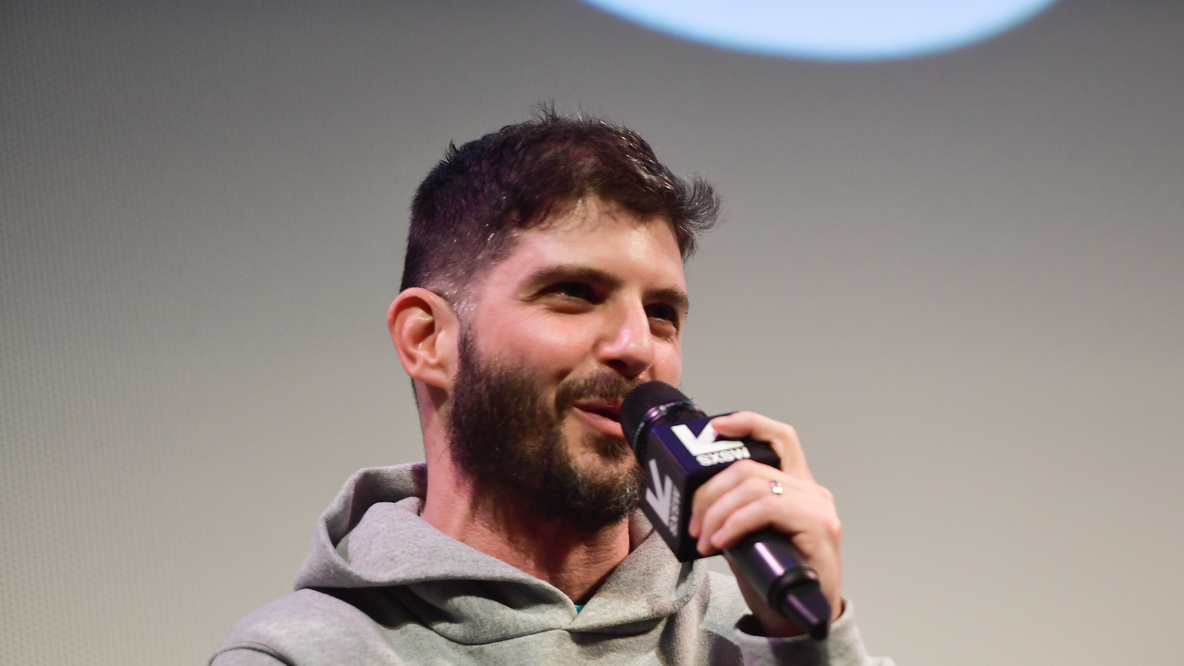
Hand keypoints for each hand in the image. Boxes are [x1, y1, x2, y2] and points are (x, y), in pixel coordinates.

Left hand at [686, 411, 842, 636]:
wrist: (802, 617)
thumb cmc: (773, 576)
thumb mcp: (748, 534)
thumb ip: (734, 510)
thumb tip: (694, 499)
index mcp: (796, 485)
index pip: (780, 437)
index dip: (748, 423)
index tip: (717, 427)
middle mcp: (811, 490)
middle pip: (749, 467)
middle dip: (709, 492)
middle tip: (692, 522)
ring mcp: (817, 507)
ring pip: (753, 487)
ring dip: (716, 512)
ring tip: (703, 538)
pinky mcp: (818, 526)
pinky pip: (766, 508)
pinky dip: (735, 522)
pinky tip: (720, 540)